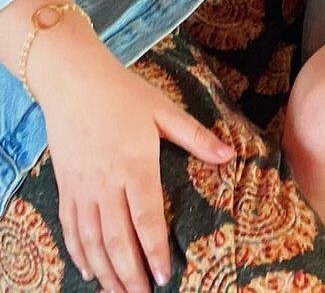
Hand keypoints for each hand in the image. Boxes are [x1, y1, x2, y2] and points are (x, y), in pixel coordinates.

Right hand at [41, 50, 233, 291]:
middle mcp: (106, 184)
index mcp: (135, 166)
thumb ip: (196, 136)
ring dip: (105, 271)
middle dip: (130, 273)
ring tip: (119, 291)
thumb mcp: (164, 110)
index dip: (155, 251)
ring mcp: (82, 188)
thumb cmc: (123, 94)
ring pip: (92, 241)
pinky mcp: (65, 187)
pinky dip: (79, 253)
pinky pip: (71, 228)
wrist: (74, 82)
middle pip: (117, 239)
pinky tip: (89, 270)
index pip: (146, 219)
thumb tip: (229, 154)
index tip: (163, 276)